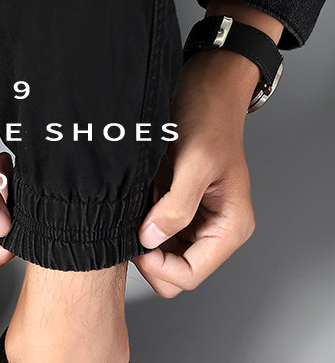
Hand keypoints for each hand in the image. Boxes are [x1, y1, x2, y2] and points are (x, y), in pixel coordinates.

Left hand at [134, 0, 281, 297]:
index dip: (157, 266)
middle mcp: (215, 230)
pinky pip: (153, 234)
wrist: (206, 86)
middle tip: (132, 223)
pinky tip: (137, 201)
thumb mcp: (194, 162)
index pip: (189, 276)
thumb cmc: (208, 117)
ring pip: (160, 257)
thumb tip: (151, 239)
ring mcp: (196, 222)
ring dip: (142, 239)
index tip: (136, 240)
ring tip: (137, 205)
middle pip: (173, 274)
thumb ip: (176, 207)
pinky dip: (140, 224)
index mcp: (229, 227)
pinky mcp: (177, 210)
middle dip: (149, 256)